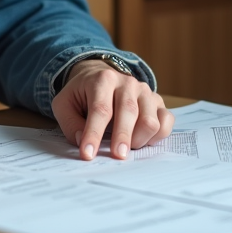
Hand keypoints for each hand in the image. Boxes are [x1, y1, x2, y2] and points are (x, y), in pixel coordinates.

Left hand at [51, 59, 173, 160]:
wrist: (100, 76)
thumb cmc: (82, 94)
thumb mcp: (65, 104)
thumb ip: (70, 123)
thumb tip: (82, 140)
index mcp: (102, 80)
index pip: (100, 109)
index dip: (93, 134)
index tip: (88, 154)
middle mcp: (127, 83)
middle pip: (129, 112)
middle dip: (122, 137)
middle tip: (116, 156)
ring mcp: (145, 92)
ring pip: (150, 120)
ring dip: (138, 139)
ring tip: (126, 146)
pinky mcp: (158, 101)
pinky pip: (166, 121)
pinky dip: (157, 136)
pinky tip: (143, 140)